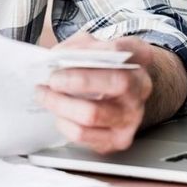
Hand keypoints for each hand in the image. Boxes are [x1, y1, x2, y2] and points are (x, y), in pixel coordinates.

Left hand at [36, 33, 155, 153]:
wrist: (118, 98)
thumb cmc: (101, 70)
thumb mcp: (92, 48)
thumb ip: (78, 47)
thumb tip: (57, 58)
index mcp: (138, 58)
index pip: (122, 50)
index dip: (95, 50)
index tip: (67, 55)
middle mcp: (140, 87)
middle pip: (116, 82)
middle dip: (78, 80)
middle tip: (53, 79)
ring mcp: (132, 115)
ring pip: (93, 113)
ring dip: (61, 104)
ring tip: (46, 96)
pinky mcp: (119, 139)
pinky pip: (84, 134)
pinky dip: (64, 123)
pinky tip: (59, 114)